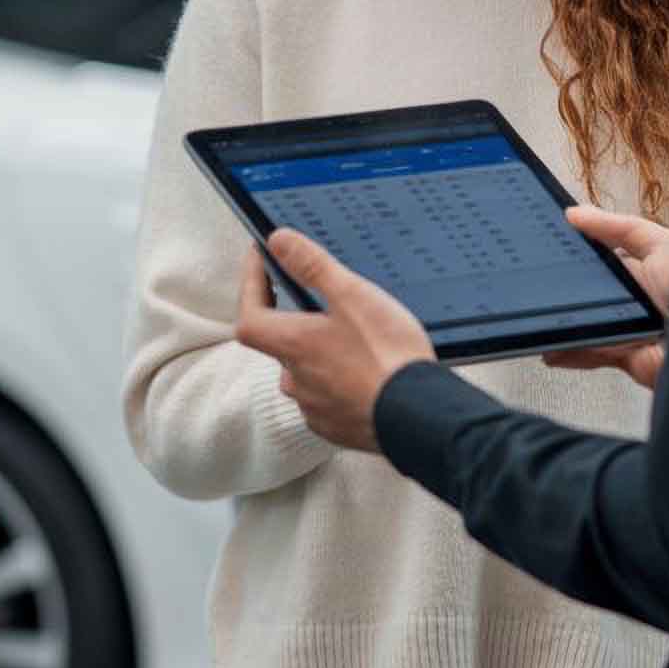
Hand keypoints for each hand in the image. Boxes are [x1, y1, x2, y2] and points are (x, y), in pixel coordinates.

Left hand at [233, 229, 436, 452]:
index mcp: (293, 345)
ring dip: (318, 354)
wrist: (420, 415)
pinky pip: (326, 399)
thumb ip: (312, 266)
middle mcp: (295, 380)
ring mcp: (315, 407)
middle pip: (279, 344)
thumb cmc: (386, 356)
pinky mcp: (336, 427)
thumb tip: (278, 240)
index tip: (260, 261)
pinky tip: (364, 373)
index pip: (249, 315)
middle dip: (293, 321)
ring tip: (351, 338)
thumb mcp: (353, 296)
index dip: (251, 285)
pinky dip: (337, 382)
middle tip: (317, 300)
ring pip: (304, 373)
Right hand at [543, 207, 668, 390]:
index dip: (575, 256)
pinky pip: (590, 354)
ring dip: (561, 324)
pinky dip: (569, 351)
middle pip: (589, 294)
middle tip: (534, 284)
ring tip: (535, 316)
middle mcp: (633, 299)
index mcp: (643, 268)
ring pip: (584, 325)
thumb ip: (616, 227)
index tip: (544, 249)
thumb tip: (574, 212)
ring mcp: (628, 330)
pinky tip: (550, 346)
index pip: (601, 259)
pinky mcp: (626, 358)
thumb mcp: (658, 244)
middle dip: (562, 290)